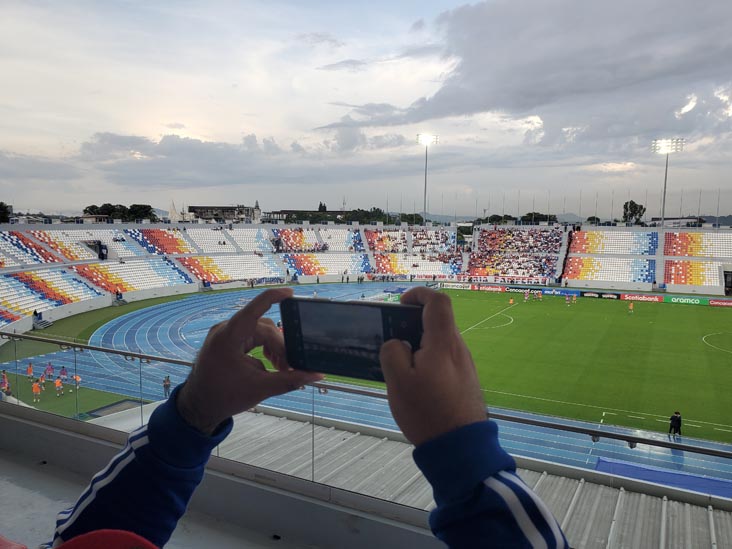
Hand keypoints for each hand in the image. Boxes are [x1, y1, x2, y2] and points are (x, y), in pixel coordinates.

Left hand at [177, 288, 322, 434]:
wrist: (198, 407)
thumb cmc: (223, 397)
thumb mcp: (260, 389)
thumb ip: (289, 380)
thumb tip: (316, 375)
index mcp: (229, 337)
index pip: (255, 308)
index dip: (274, 297)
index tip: (291, 293)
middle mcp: (225, 330)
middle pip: (263, 327)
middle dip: (280, 345)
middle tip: (290, 367)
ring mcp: (224, 335)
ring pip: (259, 331)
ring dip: (273, 347)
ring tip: (282, 367)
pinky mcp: (226, 341)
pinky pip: (250, 336)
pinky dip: (264, 347)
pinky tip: (271, 363)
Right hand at [379, 287, 486, 445]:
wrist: (461, 448)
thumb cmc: (427, 412)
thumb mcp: (398, 381)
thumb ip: (393, 352)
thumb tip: (398, 343)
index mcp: (443, 343)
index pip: (438, 301)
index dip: (419, 294)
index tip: (401, 304)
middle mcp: (458, 349)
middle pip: (438, 322)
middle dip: (414, 324)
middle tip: (393, 340)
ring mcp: (465, 366)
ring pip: (440, 343)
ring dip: (420, 345)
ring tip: (401, 366)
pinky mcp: (466, 381)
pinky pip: (445, 360)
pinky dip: (429, 361)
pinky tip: (416, 383)